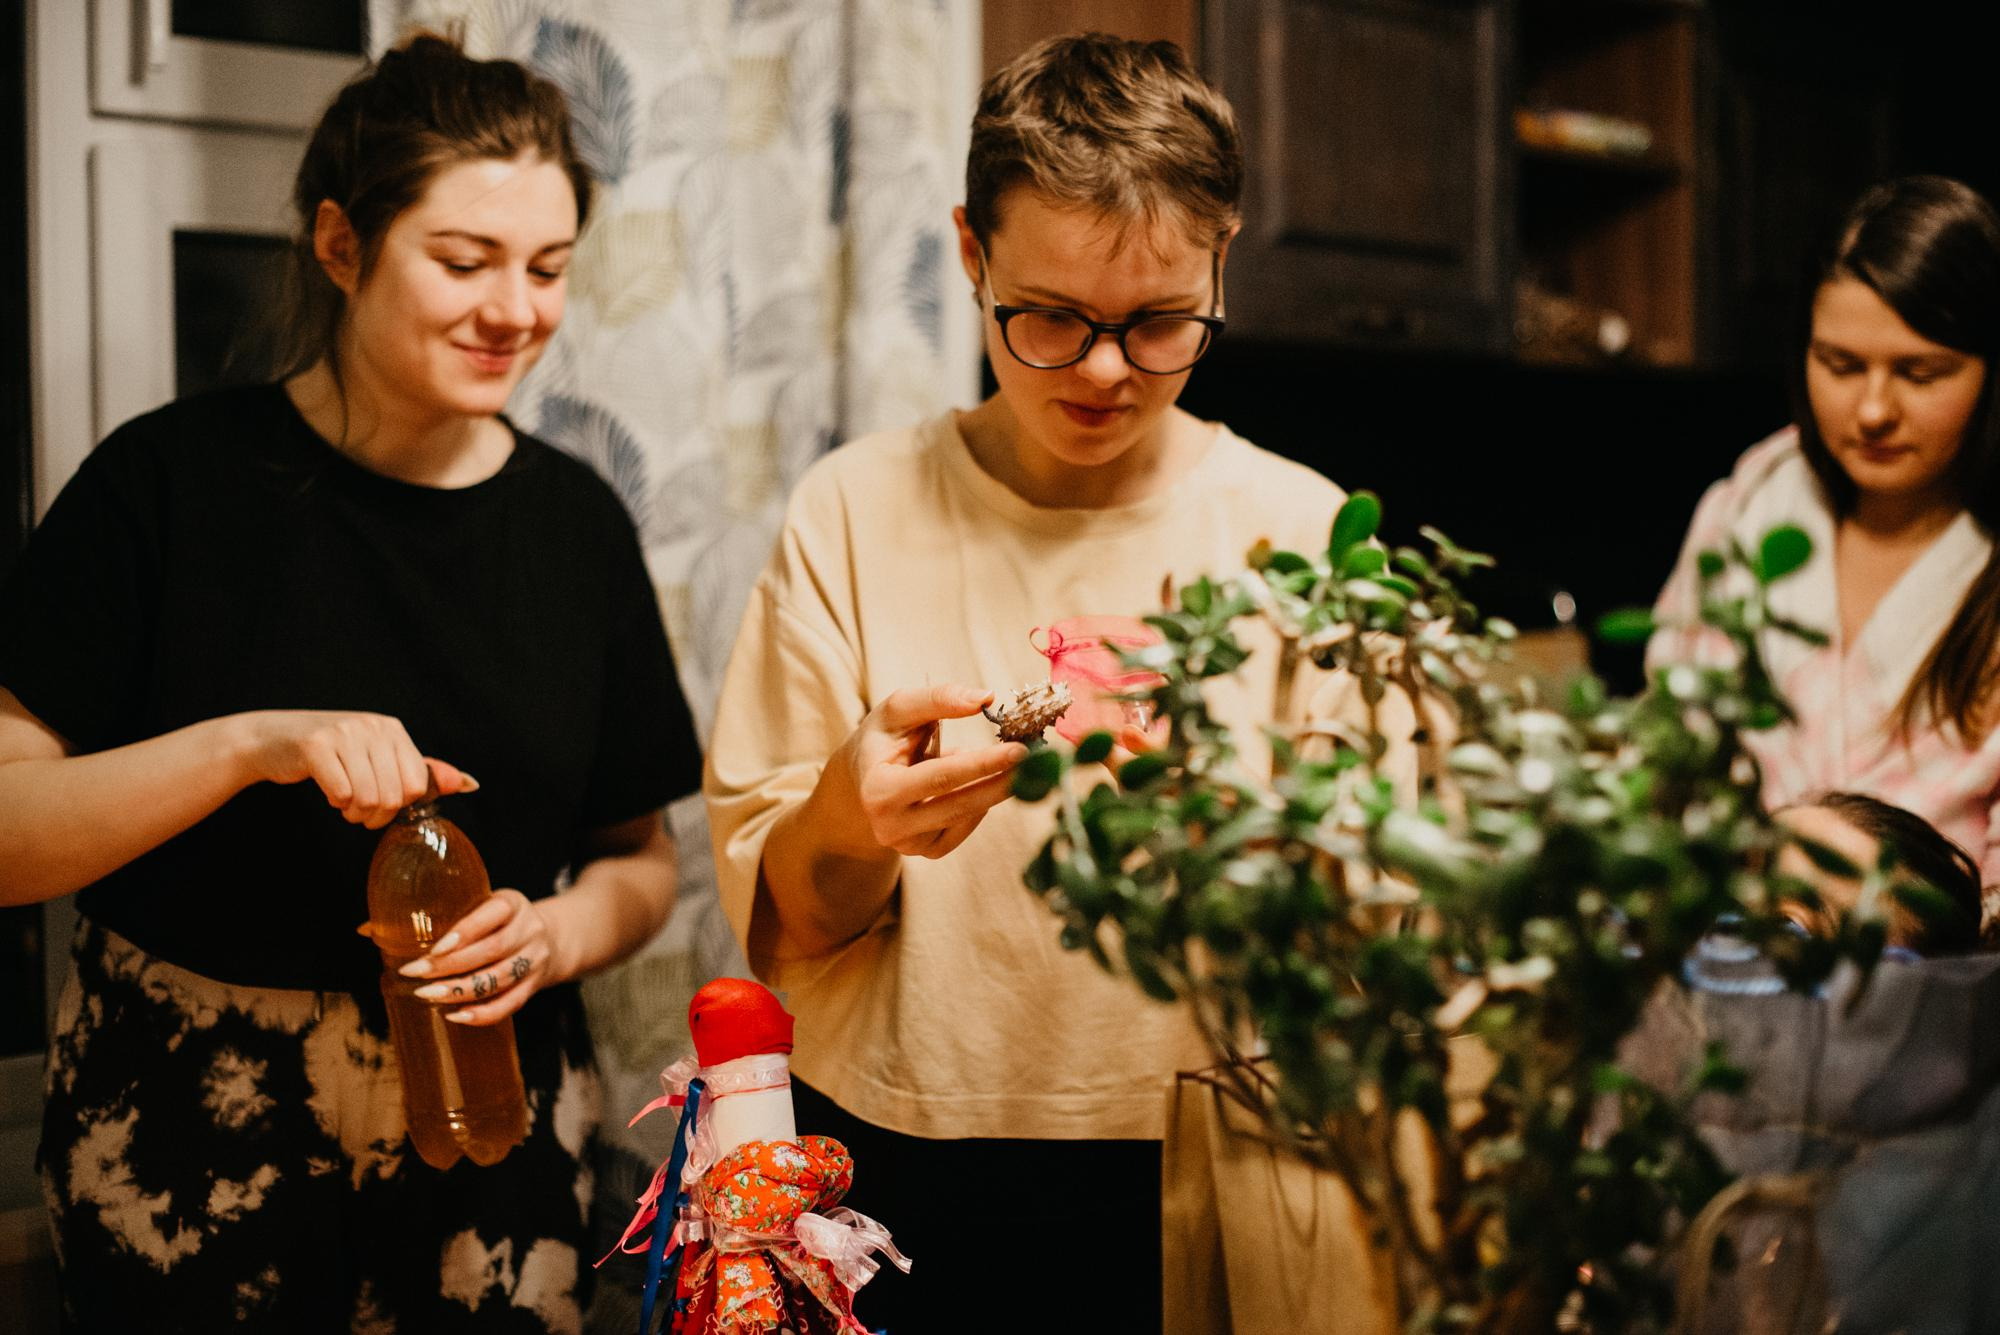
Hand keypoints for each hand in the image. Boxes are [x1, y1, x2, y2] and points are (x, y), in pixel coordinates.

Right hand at [233, 709, 473, 828]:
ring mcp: (344, 733)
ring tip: (343, 802)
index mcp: (393, 729)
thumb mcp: (379, 757)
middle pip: (394, 796)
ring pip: (368, 798)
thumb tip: (468, 784)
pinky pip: (341, 794)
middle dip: (375, 814)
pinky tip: (329, 790)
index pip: (417, 785)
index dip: (399, 806)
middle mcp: (372, 726)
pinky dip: (335, 802)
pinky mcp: (316, 746)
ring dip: (354, 812)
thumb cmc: (332, 754)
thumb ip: (421, 772)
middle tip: (357, 809)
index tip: (380, 803)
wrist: (272, 739)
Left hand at [396, 889, 559, 1025]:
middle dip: (450, 966)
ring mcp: (534, 960)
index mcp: (513, 903)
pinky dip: (482, 1014)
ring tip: (428, 996)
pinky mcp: (534, 986)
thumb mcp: (478, 905)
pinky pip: (510, 1004)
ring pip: (499, 979)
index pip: (492, 915)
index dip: (465, 932)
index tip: (433, 948)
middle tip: (414, 975)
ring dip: (461, 991)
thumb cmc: (497, 922)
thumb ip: (433, 915)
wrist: (552, 938)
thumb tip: (365, 929)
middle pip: (492, 951)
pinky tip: (454, 1015)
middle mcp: (528, 930)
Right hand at [827, 684, 1027, 858]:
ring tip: (1015, 763)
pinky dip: (980, 803)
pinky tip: (983, 782)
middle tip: (1037, 760)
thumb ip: (939, 699)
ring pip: (966, 818)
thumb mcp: (898, 709)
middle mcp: (890, 826)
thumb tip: (986, 698)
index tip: (1019, 749)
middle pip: (959, 804)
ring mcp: (909, 845)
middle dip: (1001, 781)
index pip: (940, 777)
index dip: (982, 763)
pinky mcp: (927, 852)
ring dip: (996, 790)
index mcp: (877, 790)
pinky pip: (965, 827)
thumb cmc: (882, 739)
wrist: (858, 782)